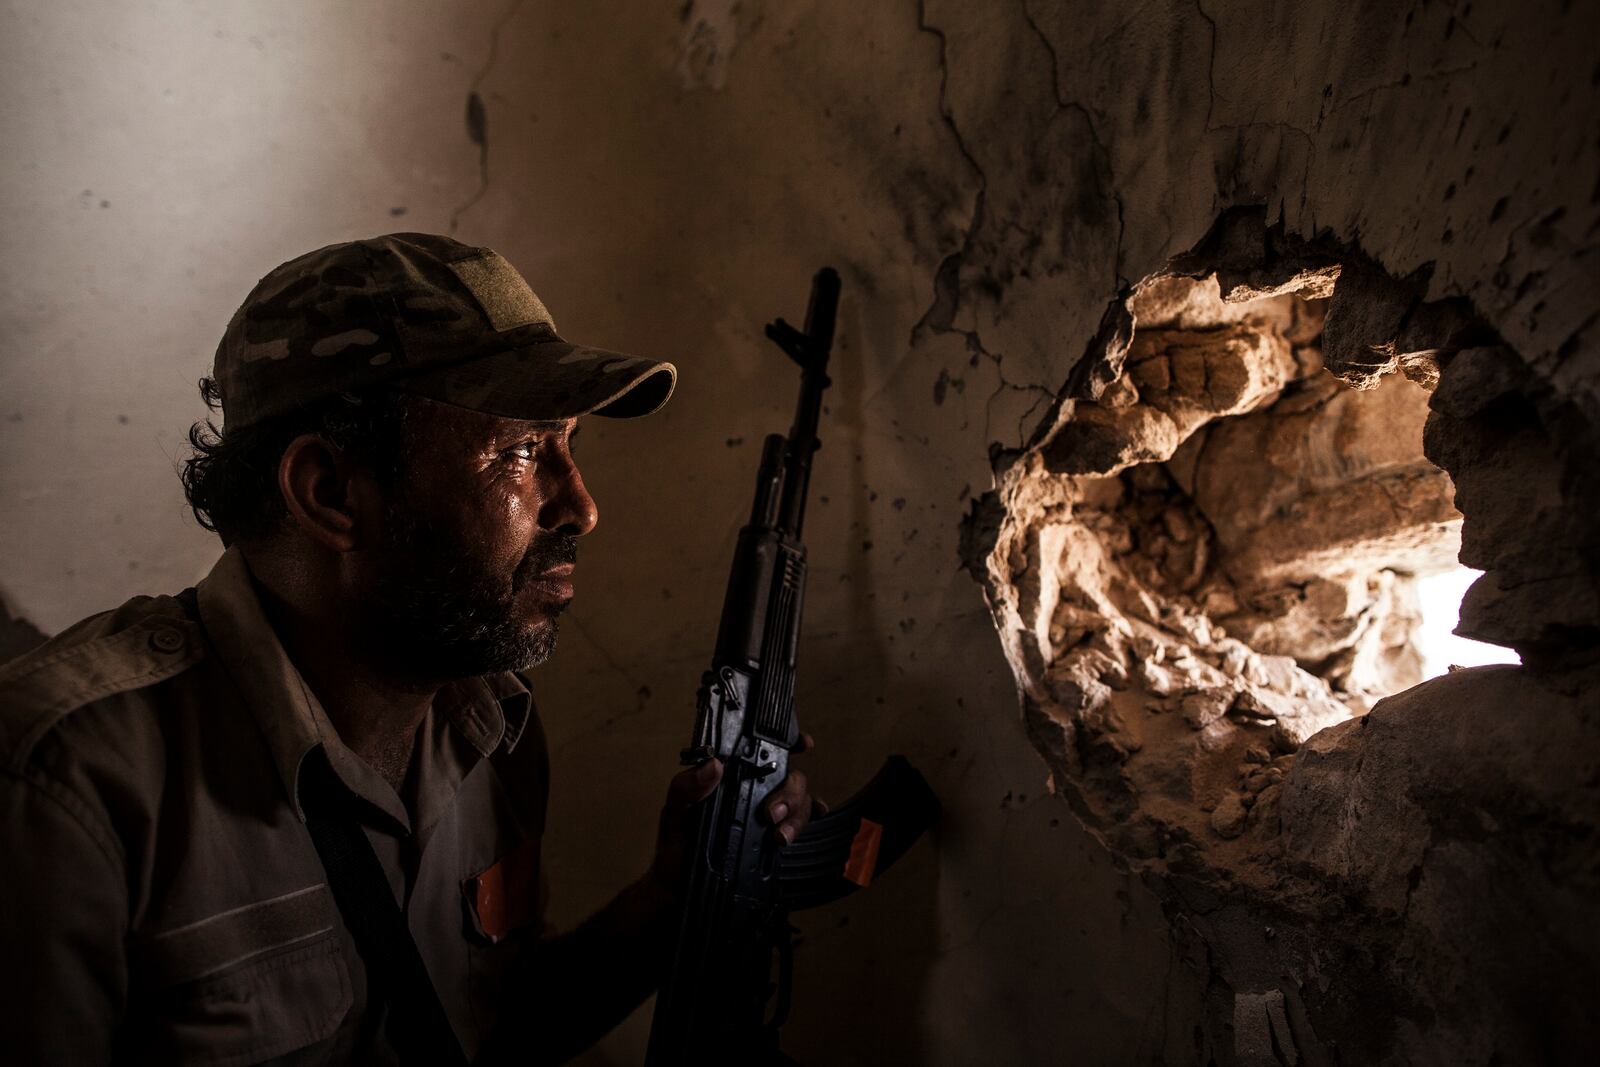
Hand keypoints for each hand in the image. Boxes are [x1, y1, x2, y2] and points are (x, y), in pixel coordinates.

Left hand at [645, 735, 827, 894]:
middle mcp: (753, 791)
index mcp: (731, 777)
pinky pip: (801, 823)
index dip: (788, 741)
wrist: (680, 886)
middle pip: (790, 778)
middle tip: (771, 814)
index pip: (762, 750)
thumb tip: (713, 766)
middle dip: (790, 792)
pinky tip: (812, 821)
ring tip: (779, 835)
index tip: (802, 744)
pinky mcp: (773, 837)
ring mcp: (767, 813)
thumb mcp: (675, 811)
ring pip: (800, 801)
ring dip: (797, 815)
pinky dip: (811, 820)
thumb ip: (688, 787)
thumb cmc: (676, 843)